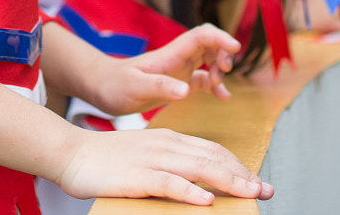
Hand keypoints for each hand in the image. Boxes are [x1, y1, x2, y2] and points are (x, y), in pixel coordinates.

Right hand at [52, 126, 272, 205]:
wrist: (73, 153)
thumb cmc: (110, 159)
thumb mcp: (147, 154)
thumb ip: (172, 161)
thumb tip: (200, 180)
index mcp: (170, 138)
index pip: (213, 150)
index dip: (239, 165)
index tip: (258, 181)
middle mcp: (166, 144)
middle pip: (213, 158)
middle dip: (243, 175)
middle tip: (266, 191)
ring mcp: (153, 159)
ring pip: (199, 168)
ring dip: (228, 181)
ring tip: (250, 193)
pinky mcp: (137, 176)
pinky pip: (169, 182)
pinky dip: (190, 191)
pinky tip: (206, 200)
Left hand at [84, 25, 240, 115]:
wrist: (102, 89)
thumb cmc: (115, 86)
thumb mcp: (135, 87)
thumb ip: (160, 86)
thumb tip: (187, 90)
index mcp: (170, 54)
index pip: (201, 35)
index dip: (220, 37)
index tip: (234, 48)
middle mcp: (178, 58)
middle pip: (210, 44)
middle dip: (224, 53)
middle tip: (222, 72)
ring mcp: (179, 70)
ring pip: (209, 60)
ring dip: (220, 69)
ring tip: (219, 86)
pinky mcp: (178, 83)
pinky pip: (203, 80)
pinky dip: (216, 86)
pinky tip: (223, 98)